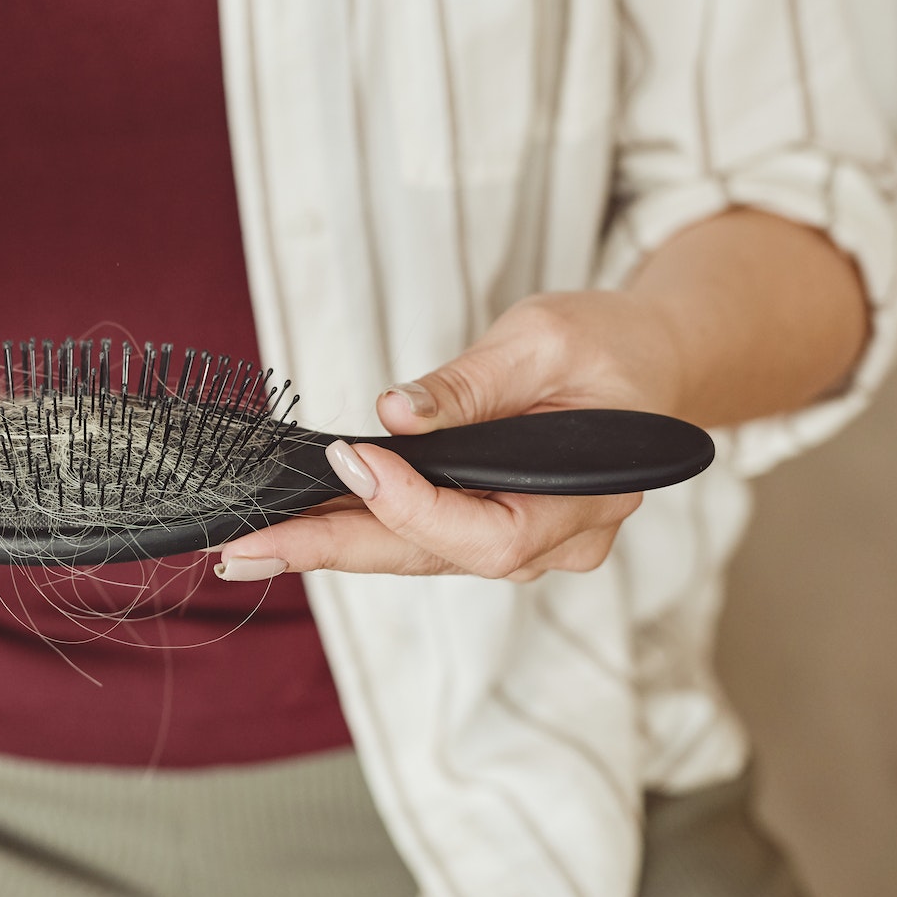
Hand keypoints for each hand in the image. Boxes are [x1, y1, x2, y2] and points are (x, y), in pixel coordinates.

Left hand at [215, 291, 686, 582]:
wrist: (650, 361)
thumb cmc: (610, 345)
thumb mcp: (545, 338)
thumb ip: (473, 383)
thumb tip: (395, 413)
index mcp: (587, 497)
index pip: (489, 531)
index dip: (411, 504)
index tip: (350, 459)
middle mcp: (557, 541)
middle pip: (433, 558)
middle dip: (333, 551)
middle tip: (246, 550)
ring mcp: (524, 544)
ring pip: (416, 555)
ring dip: (331, 547)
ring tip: (251, 545)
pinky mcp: (490, 528)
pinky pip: (418, 538)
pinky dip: (355, 529)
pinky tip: (294, 525)